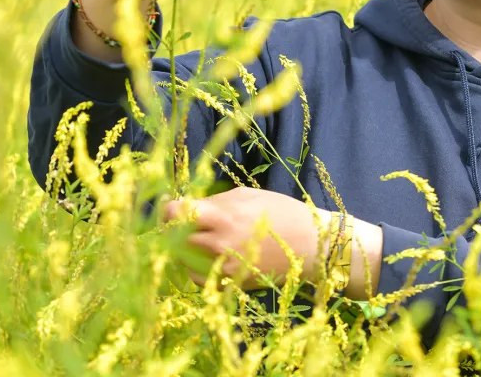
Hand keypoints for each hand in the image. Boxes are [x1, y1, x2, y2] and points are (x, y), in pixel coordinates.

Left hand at [163, 187, 325, 289]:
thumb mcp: (249, 196)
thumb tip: (188, 205)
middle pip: (174, 237)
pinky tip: (209, 257)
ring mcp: (223, 267)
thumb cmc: (284, 213)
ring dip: (184, 248)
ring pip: (183, 259)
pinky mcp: (231, 284)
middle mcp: (219, 244)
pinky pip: (198, 278)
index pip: (176, 213)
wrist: (312, 245)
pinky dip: (198, 268)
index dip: (168, 208)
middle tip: (180, 223)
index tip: (171, 206)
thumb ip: (216, 202)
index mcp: (223, 217)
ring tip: (199, 239)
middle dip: (173, 228)